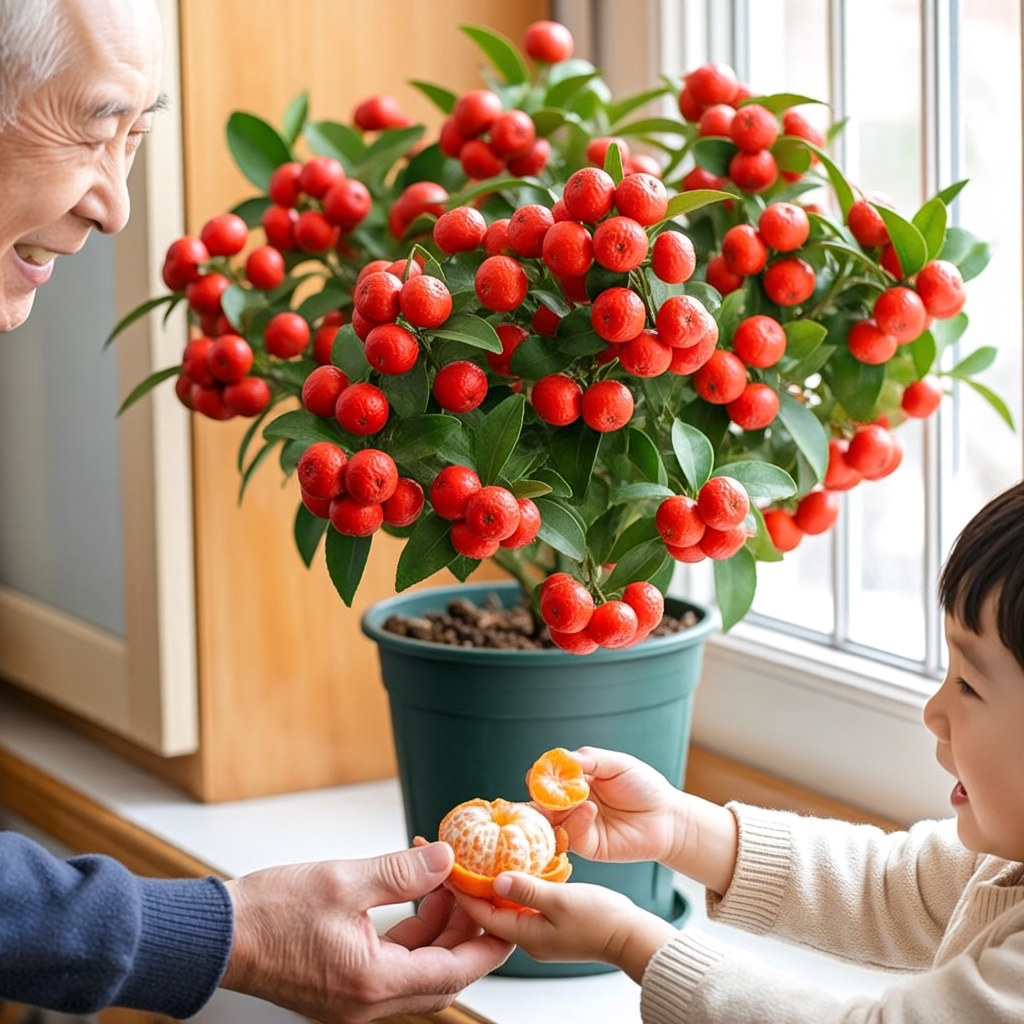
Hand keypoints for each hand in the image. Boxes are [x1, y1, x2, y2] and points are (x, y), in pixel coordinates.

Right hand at [222, 843, 513, 1022]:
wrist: (216, 936)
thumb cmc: (269, 912)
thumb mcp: (343, 881)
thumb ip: (401, 872)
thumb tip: (445, 859)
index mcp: (372, 983)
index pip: (453, 973)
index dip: (487, 945)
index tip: (505, 918)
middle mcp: (366, 1003)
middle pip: (440, 976)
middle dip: (464, 933)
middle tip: (473, 891)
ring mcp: (353, 999)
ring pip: (418, 971)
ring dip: (437, 931)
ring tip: (441, 884)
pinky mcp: (342, 988)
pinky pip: (393, 967)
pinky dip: (410, 936)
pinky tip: (412, 899)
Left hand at [453, 873, 677, 983]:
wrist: (631, 936)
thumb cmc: (602, 921)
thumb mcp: (561, 901)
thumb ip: (527, 890)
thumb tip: (495, 879)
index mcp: (524, 935)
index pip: (479, 910)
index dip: (459, 886)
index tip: (441, 863)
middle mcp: (525, 935)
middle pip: (485, 909)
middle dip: (466, 883)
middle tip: (448, 856)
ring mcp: (536, 930)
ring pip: (501, 905)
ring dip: (485, 882)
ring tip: (469, 856)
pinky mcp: (548, 921)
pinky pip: (518, 901)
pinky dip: (507, 884)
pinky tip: (505, 865)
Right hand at [540, 746, 683, 864]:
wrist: (667, 818)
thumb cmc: (644, 787)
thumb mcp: (617, 764)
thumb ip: (588, 758)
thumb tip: (559, 758)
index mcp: (576, 783)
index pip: (546, 780)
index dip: (539, 777)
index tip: (537, 774)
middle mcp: (572, 805)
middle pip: (542, 803)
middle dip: (539, 797)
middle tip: (542, 791)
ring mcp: (578, 826)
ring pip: (551, 822)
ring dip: (554, 810)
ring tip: (569, 799)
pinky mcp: (588, 846)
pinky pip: (571, 836)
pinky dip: (575, 821)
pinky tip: (589, 809)